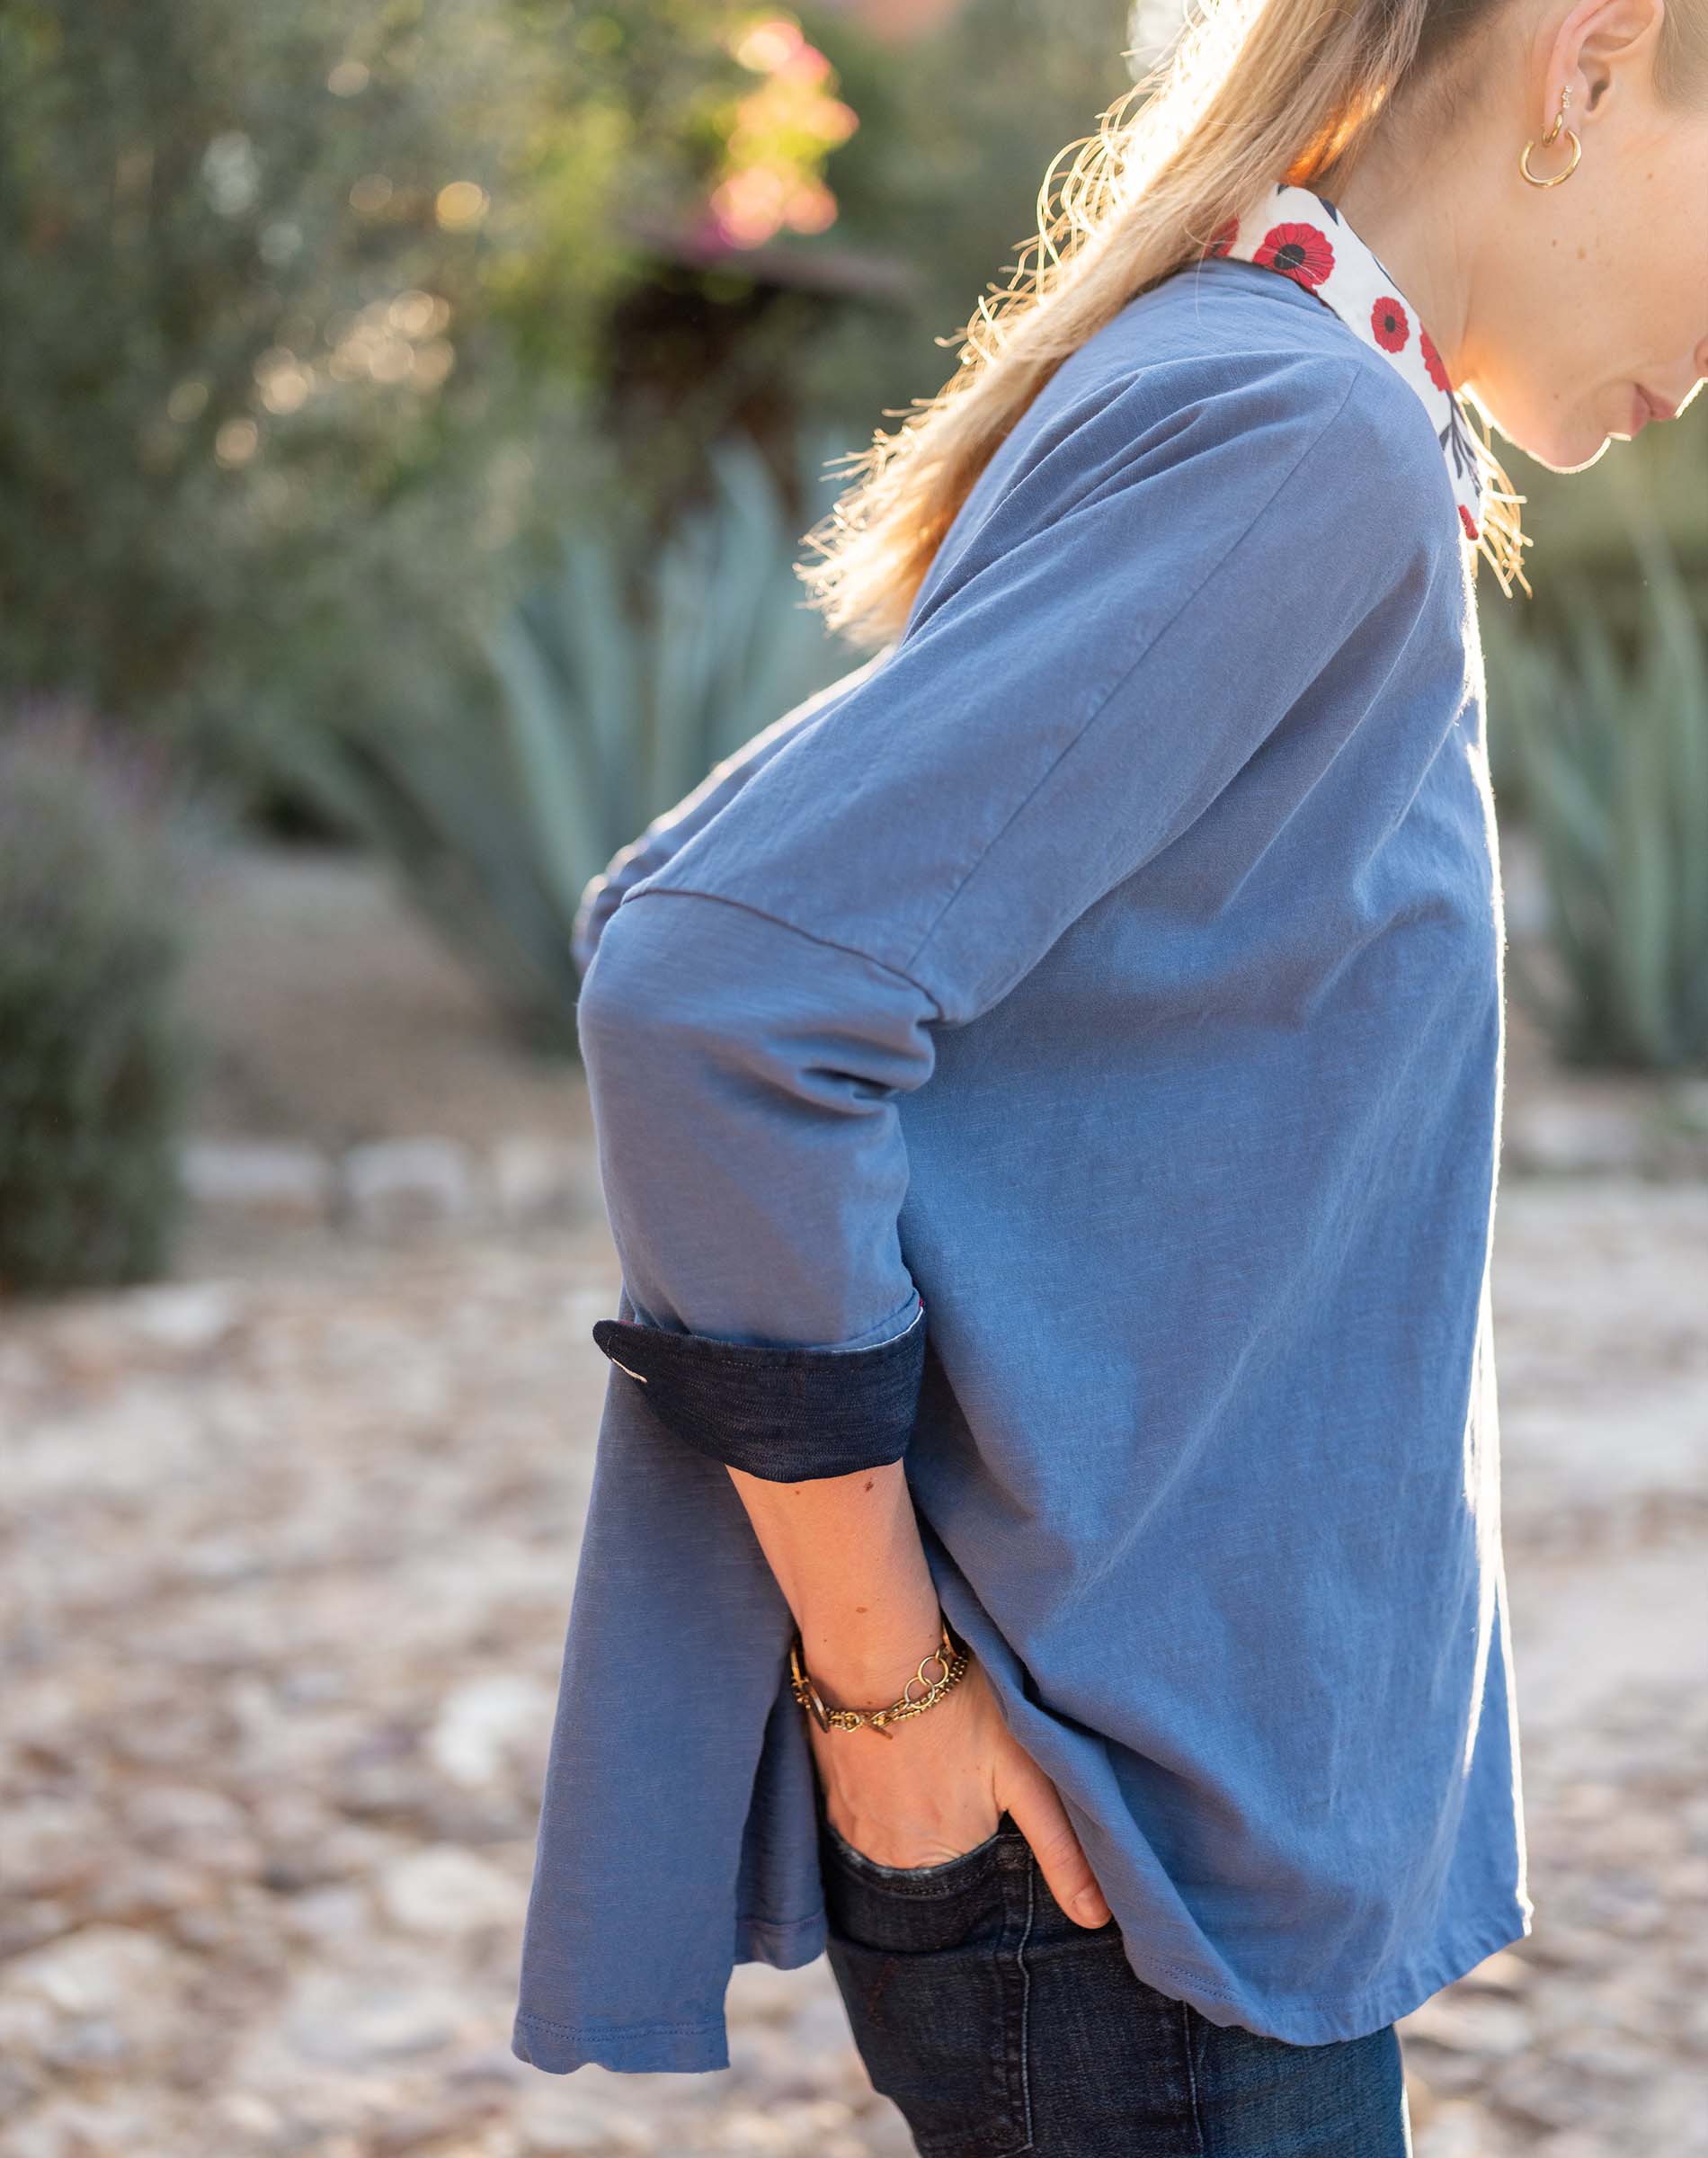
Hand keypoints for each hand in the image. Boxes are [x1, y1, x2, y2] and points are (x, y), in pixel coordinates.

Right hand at [809, 1652, 1112, 1928]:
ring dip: (911, 1825)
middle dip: (949, 1840)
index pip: (969, 1890)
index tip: (992, 1808)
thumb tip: (1096, 1919)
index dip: (988, 1846)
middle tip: (963, 1783)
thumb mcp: (1026, 1774)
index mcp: (938, 1857)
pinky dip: (879, 1805)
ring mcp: (849, 1825)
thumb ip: (1061, 1849)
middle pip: (927, 1871)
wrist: (878, 1651)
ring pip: (890, 1848)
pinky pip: (859, 1823)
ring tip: (932, 1774)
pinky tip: (897, 1767)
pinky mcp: (827, 1794)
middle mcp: (886, 1855)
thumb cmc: (960, 1705)